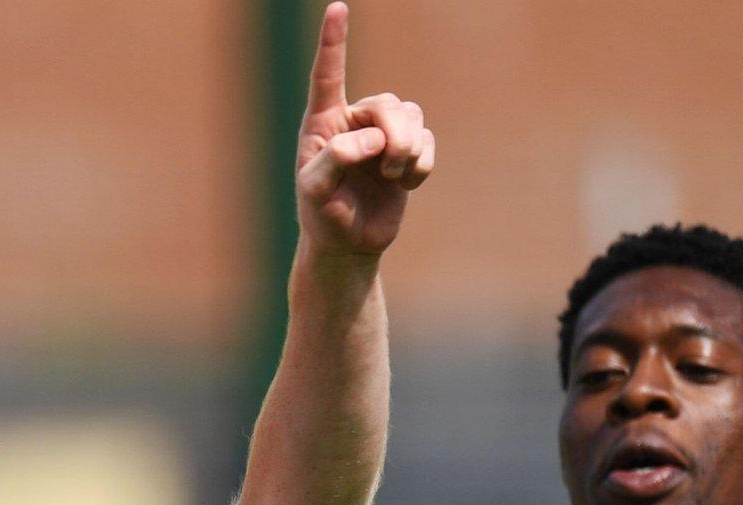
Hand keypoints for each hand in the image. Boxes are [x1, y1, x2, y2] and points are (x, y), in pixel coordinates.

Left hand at [294, 3, 434, 257]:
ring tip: (392, 178)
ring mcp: (382, 134)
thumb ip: (335, 159)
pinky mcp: (406, 152)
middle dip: (395, 134)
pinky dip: (420, 165)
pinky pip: (427, 141)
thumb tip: (371, 139)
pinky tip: (405, 184)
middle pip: (387, 104)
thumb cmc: (322, 214)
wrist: (348, 244)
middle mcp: (353, 121)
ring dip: (408, 150)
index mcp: (322, 122)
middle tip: (389, 166)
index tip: (337, 7)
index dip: (333, 41)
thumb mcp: (315, 190)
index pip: (328, 75)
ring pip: (411, 117)